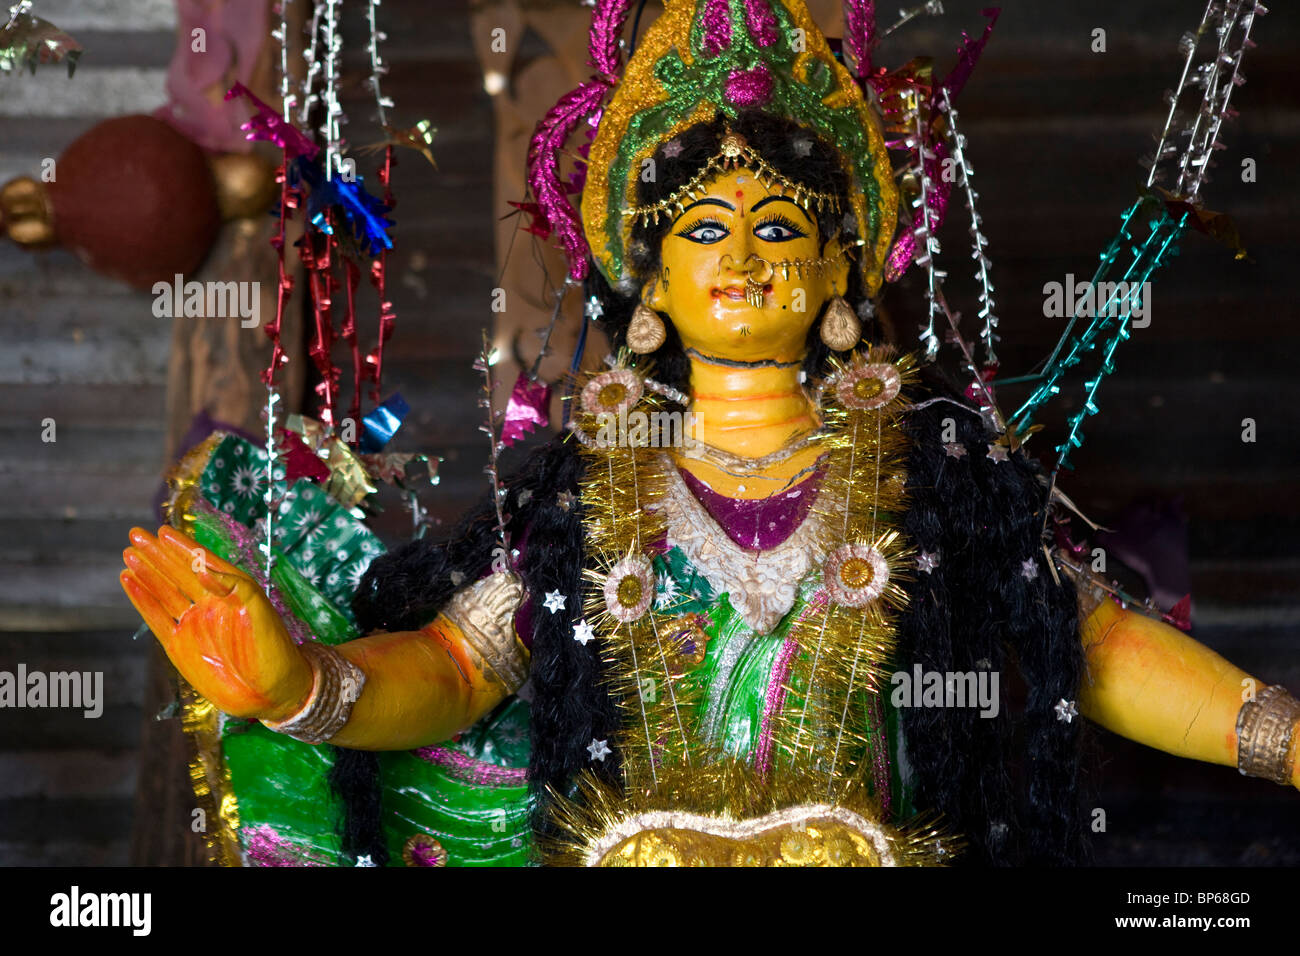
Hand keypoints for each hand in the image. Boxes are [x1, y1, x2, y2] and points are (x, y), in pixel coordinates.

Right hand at [120, 526, 312, 720]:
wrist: (270, 691)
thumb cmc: (272, 649)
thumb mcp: (259, 611)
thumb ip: (233, 587)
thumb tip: (202, 568)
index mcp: (230, 591)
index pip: (202, 563)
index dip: (183, 547)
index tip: (163, 531)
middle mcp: (209, 604)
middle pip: (177, 573)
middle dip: (158, 554)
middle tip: (136, 534)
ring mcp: (193, 624)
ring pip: (164, 592)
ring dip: (147, 573)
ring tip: (129, 553)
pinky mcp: (179, 645)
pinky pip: (156, 618)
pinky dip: (142, 600)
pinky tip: (130, 582)